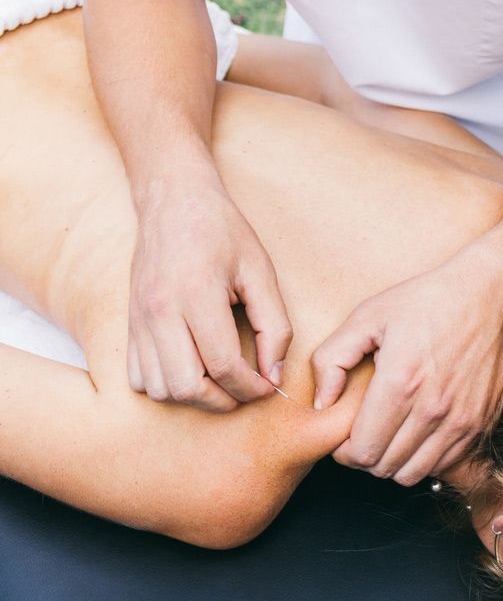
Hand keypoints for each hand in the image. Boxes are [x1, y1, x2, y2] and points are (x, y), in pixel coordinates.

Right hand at [127, 171, 291, 411]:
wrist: (173, 200)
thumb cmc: (222, 230)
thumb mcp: (260, 270)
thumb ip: (275, 325)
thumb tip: (273, 374)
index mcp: (196, 294)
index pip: (222, 364)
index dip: (251, 387)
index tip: (266, 386)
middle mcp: (160, 311)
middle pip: (186, 386)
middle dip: (222, 400)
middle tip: (243, 389)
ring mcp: (138, 319)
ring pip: (159, 389)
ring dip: (193, 396)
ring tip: (218, 381)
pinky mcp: (128, 324)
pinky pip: (138, 377)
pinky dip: (165, 386)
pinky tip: (190, 369)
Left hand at [311, 247, 502, 484]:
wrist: (484, 297)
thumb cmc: (423, 302)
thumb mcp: (366, 316)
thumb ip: (331, 358)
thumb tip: (322, 402)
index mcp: (400, 383)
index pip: (363, 451)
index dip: (345, 451)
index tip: (343, 436)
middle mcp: (432, 409)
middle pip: (385, 467)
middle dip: (366, 457)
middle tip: (362, 435)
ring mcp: (460, 420)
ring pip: (413, 473)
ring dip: (394, 462)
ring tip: (388, 436)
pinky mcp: (480, 423)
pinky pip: (443, 465)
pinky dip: (424, 458)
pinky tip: (415, 432)